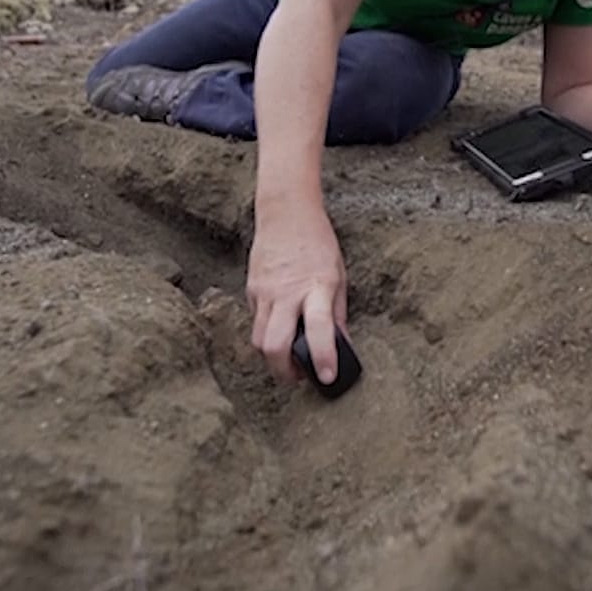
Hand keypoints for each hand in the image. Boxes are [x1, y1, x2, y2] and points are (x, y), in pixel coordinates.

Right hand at [246, 201, 348, 384]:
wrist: (286, 213)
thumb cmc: (317, 243)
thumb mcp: (338, 276)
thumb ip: (337, 315)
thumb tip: (341, 348)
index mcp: (316, 287)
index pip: (319, 328)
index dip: (323, 357)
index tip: (327, 377)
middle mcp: (287, 293)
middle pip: (274, 345)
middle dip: (284, 371)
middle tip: (299, 377)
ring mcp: (264, 292)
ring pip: (259, 339)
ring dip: (272, 356)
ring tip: (289, 356)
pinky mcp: (250, 290)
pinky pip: (255, 322)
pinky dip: (267, 332)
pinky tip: (280, 326)